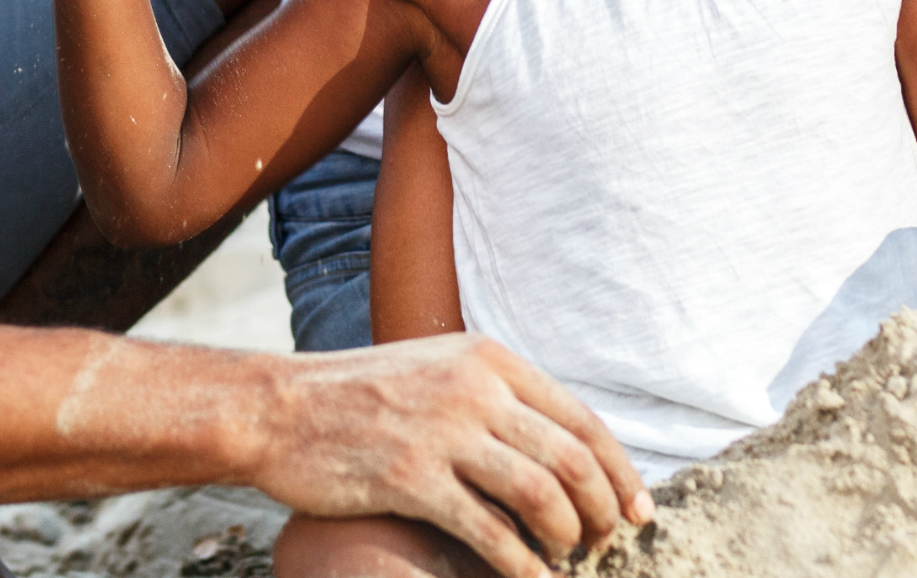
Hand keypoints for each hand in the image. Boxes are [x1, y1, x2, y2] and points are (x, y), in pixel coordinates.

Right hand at [248, 336, 651, 577]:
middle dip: (602, 511)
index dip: (620, 471)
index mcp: (488, 360)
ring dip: (567, 537)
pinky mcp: (410, 477)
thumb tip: (561, 443)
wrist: (278, 407)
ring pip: (541, 495)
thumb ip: (495, 394)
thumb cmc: (360, 395)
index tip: (638, 509)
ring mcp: (442, 432)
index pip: (582, 419)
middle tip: (605, 543)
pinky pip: (490, 531)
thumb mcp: (438, 368)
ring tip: (567, 559)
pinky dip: (521, 565)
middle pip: (572, 460)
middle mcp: (474, 389)